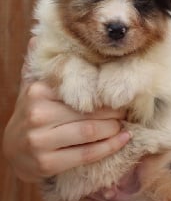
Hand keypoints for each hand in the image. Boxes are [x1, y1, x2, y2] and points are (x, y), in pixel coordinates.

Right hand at [3, 48, 130, 182]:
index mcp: (37, 92)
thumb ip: (37, 66)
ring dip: (114, 130)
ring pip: (90, 133)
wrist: (12, 151)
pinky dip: (109, 147)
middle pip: (88, 113)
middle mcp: (38, 115)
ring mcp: (41, 141)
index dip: (104, 95)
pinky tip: (122, 140)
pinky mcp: (47, 164)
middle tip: (127, 111)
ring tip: (124, 125)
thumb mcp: (30, 88)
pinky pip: (87, 154)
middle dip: (114, 113)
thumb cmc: (29, 115)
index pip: (80, 91)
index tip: (119, 94)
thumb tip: (38, 37)